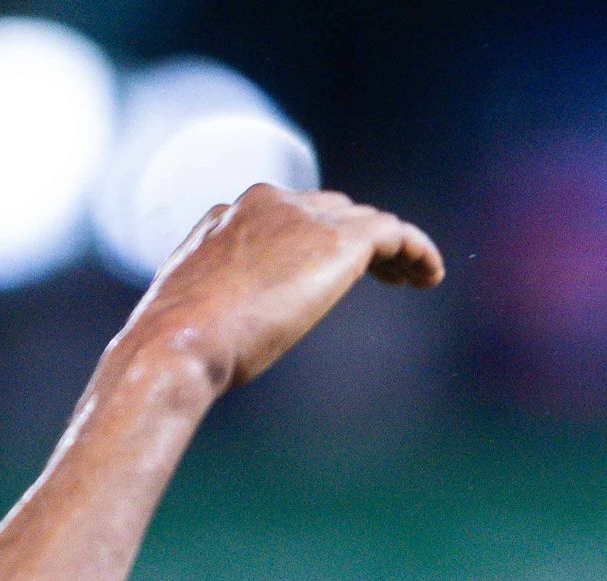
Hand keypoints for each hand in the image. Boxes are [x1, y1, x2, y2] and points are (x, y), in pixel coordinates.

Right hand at [123, 185, 441, 397]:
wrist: (178, 342)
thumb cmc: (175, 349)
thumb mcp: (191, 319)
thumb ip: (213, 309)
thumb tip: (215, 336)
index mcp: (226, 219)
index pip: (285, 214)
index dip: (317, 239)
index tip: (329, 274)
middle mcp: (264, 205)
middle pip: (330, 209)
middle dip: (357, 239)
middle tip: (385, 277)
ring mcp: (301, 218)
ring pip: (364, 218)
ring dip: (393, 247)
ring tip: (415, 280)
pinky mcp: (337, 240)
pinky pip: (393, 231)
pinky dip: (416, 248)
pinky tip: (430, 277)